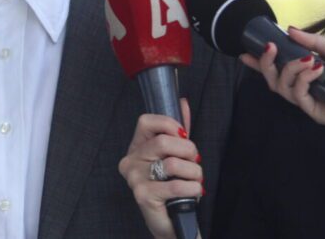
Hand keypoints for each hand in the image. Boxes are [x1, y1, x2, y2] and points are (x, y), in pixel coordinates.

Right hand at [118, 99, 202, 238]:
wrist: (173, 221)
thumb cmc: (173, 186)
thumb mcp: (176, 155)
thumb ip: (178, 130)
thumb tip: (183, 103)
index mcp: (136, 148)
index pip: (145, 121)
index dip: (168, 124)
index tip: (183, 135)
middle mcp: (130, 161)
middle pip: (162, 142)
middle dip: (188, 150)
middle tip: (194, 161)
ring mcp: (135, 179)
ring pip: (172, 163)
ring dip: (194, 173)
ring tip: (194, 180)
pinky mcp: (143, 196)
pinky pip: (176, 185)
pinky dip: (192, 188)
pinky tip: (193, 192)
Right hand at [241, 27, 324, 127]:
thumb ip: (312, 42)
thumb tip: (290, 30)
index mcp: (309, 75)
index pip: (279, 70)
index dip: (260, 63)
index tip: (244, 52)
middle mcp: (306, 90)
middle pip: (273, 81)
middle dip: (266, 64)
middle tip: (269, 47)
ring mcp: (311, 103)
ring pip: (282, 89)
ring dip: (289, 70)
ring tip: (307, 59)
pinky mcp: (318, 113)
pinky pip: (299, 97)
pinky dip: (303, 80)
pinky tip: (316, 69)